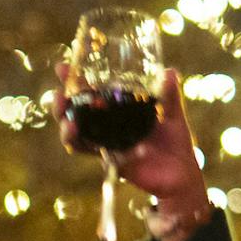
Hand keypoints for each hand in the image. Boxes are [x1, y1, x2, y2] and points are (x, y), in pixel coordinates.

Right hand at [51, 64, 210, 240]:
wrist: (181, 173)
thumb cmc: (174, 140)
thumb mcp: (172, 113)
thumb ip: (169, 94)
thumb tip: (169, 72)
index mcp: (116, 109)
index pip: (90, 92)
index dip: (74, 80)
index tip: (62, 68)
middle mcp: (107, 126)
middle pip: (75, 114)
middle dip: (62, 106)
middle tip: (59, 97)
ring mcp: (107, 145)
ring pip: (78, 138)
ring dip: (69, 131)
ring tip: (70, 125)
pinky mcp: (113, 163)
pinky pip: (100, 158)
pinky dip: (100, 152)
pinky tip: (104, 149)